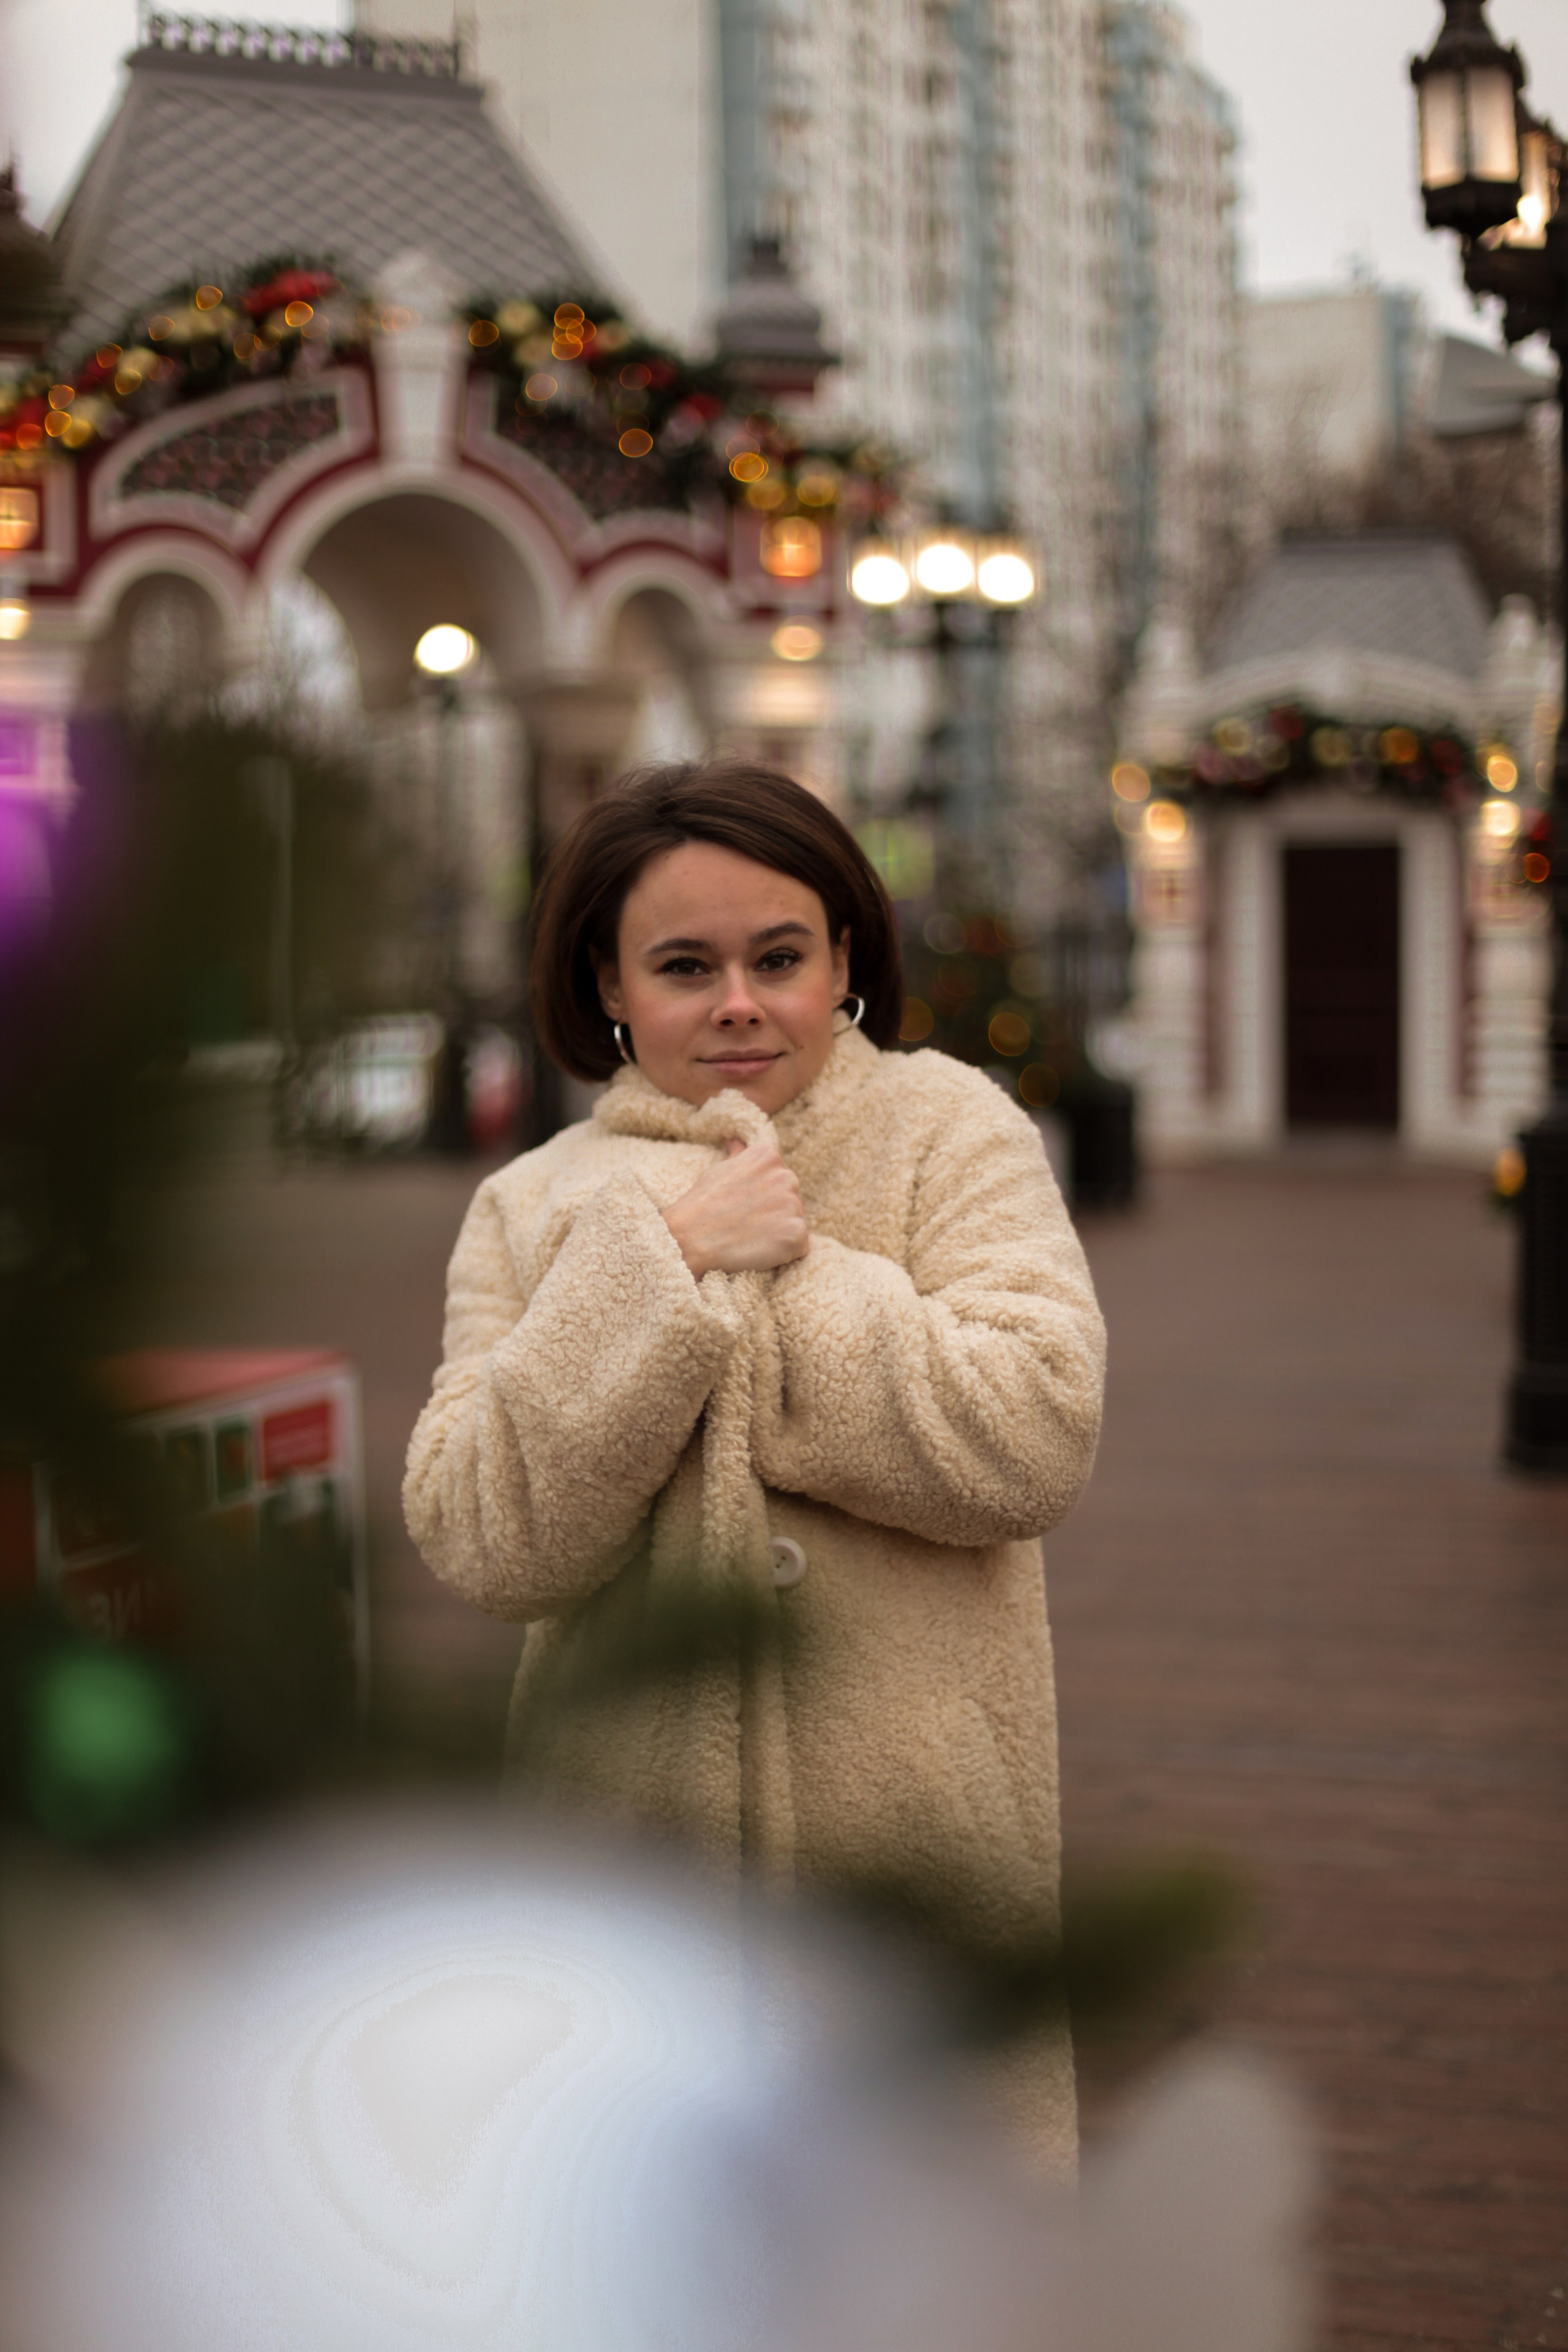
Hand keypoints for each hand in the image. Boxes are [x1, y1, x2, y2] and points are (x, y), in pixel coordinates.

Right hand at [663, 1138, 808, 1277]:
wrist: (690, 1238)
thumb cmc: (701, 1204)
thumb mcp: (720, 1170)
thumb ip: (739, 1157)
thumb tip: (737, 1141)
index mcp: (769, 1156)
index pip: (778, 1177)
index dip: (761, 1196)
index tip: (742, 1205)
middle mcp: (786, 1175)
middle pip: (790, 1198)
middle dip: (773, 1212)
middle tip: (745, 1223)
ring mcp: (793, 1205)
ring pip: (795, 1222)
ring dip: (778, 1233)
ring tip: (749, 1238)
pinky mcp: (796, 1233)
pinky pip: (799, 1246)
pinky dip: (784, 1253)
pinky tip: (759, 1251)